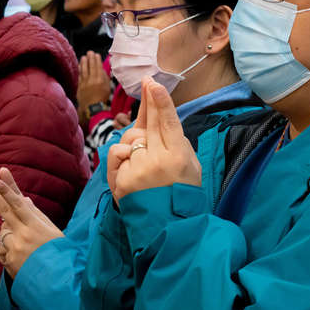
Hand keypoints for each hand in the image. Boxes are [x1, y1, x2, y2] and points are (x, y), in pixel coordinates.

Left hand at [0, 167, 62, 277]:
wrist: (57, 284)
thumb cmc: (59, 255)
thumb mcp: (53, 233)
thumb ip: (37, 216)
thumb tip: (24, 199)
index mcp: (36, 228)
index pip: (18, 206)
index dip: (7, 191)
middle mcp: (23, 236)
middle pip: (5, 211)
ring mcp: (14, 249)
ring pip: (2, 233)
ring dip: (10, 234)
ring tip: (27, 247)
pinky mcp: (8, 261)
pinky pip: (2, 249)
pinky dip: (8, 250)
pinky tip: (22, 258)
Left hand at [77, 52, 108, 113]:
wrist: (93, 108)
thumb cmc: (102, 99)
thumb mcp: (107, 87)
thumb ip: (105, 77)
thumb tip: (102, 69)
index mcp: (99, 80)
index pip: (97, 66)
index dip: (96, 59)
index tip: (96, 54)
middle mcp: (91, 80)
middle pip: (90, 66)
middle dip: (90, 58)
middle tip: (89, 52)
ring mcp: (84, 83)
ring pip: (83, 70)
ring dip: (83, 62)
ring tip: (83, 57)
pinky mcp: (79, 86)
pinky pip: (79, 76)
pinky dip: (79, 70)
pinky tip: (79, 66)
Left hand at [110, 79, 200, 202]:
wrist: (168, 226)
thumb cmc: (181, 193)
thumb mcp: (192, 167)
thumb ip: (180, 144)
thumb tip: (166, 120)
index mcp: (178, 157)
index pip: (169, 123)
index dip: (161, 101)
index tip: (153, 83)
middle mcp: (158, 160)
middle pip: (149, 124)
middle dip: (150, 102)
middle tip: (148, 83)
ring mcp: (138, 170)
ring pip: (130, 139)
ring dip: (135, 144)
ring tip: (145, 163)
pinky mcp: (122, 180)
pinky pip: (118, 153)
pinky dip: (122, 158)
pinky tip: (131, 170)